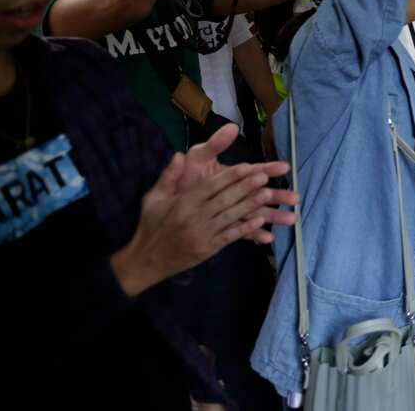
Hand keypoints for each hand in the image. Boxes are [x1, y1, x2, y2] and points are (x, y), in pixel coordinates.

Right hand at [110, 145, 298, 296]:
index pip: (210, 186)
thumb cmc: (151, 226)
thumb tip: (180, 154)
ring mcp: (202, 235)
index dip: (230, 176)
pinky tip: (260, 222)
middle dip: (246, 187)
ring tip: (268, 194)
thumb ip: (169, 176)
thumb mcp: (153, 199)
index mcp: (182, 203)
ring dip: (251, 205)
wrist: (146, 261)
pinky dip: (246, 229)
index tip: (247, 166)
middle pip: (224, 199)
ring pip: (230, 217)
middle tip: (264, 176)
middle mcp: (193, 218)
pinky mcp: (208, 249)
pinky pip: (230, 236)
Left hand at [175, 123, 296, 244]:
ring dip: (274, 216)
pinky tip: (268, 239)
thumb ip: (215, 144)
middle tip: (296, 198)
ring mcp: (233, 210)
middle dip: (279, 195)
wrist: (166, 206)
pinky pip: (242, 232)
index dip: (270, 168)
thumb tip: (232, 127)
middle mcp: (236, 193)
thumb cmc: (184, 179)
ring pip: (257, 213)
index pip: (254, 171)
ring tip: (292, 220)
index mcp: (232, 176)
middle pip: (261, 193)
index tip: (285, 167)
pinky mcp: (226, 225)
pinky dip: (255, 234)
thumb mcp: (197, 157)